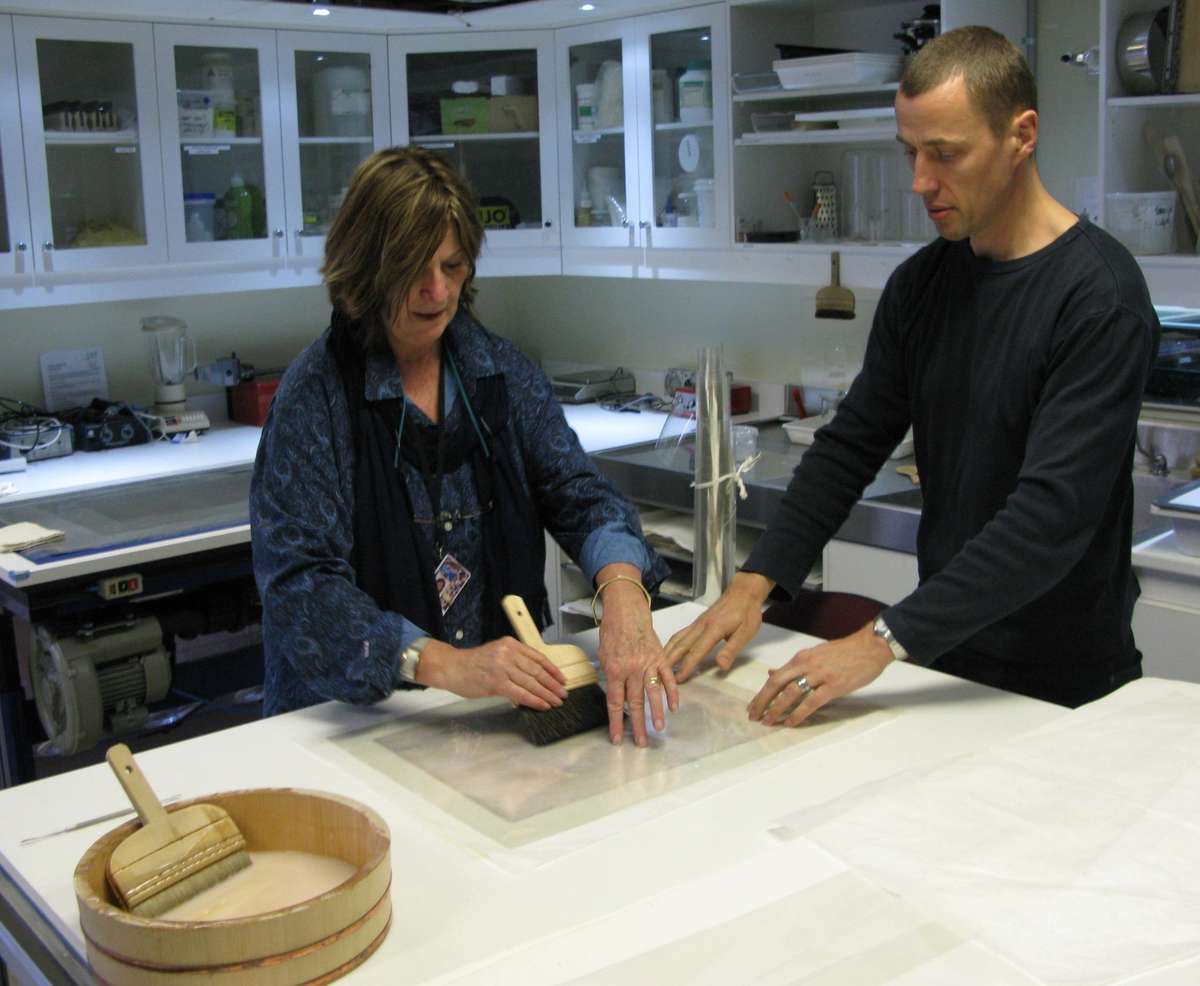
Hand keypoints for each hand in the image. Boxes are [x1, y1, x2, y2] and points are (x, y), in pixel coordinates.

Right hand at [417, 637, 567, 710]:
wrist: (451, 667)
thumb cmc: (472, 664)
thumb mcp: (496, 654)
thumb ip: (514, 661)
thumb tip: (535, 677)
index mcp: (510, 644)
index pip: (538, 657)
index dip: (552, 669)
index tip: (562, 679)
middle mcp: (508, 653)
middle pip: (537, 670)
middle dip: (553, 684)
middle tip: (563, 693)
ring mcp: (502, 667)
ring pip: (531, 682)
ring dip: (546, 693)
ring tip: (556, 701)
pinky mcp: (496, 682)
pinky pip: (520, 693)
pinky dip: (534, 700)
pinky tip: (542, 705)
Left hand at [594, 564, 673, 746]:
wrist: (627, 611)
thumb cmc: (613, 633)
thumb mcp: (603, 656)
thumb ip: (610, 678)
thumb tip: (616, 698)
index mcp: (614, 670)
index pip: (615, 703)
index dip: (616, 723)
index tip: (618, 739)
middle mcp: (631, 669)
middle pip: (634, 703)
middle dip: (638, 725)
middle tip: (642, 742)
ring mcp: (648, 664)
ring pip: (653, 693)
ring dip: (657, 713)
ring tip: (659, 729)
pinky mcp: (660, 658)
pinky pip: (668, 678)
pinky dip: (672, 693)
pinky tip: (674, 707)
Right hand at [663, 571, 774, 682]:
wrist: (744, 591)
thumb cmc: (747, 613)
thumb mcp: (745, 633)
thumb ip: (731, 650)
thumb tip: (720, 666)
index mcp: (713, 629)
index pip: (696, 651)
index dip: (686, 666)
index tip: (678, 679)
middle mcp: (700, 626)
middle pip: (681, 645)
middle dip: (669, 661)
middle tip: (660, 674)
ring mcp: (697, 623)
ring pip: (678, 638)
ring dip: (668, 652)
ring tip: (660, 664)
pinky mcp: (698, 622)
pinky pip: (681, 634)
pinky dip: (672, 644)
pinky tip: (670, 650)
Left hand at [748, 621, 892, 726]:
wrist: (870, 646)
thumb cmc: (844, 651)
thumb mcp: (815, 654)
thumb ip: (794, 665)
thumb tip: (772, 672)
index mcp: (801, 657)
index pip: (776, 676)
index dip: (762, 692)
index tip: (753, 705)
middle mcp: (806, 665)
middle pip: (777, 683)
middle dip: (762, 700)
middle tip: (753, 716)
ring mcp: (820, 675)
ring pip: (791, 693)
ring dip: (777, 708)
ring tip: (768, 721)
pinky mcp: (834, 686)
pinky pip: (812, 702)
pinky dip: (799, 713)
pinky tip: (791, 722)